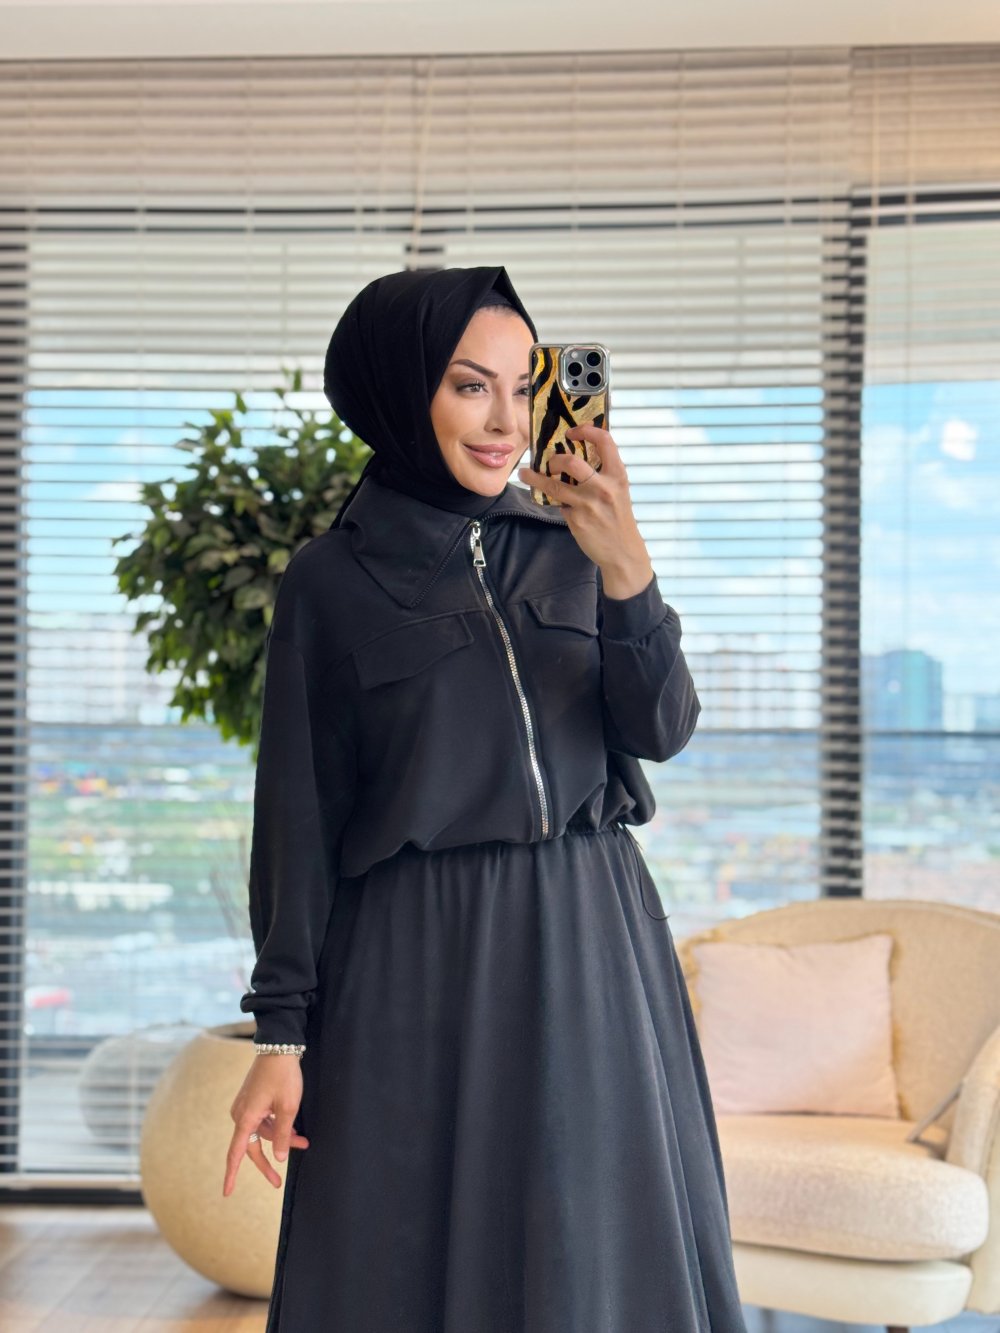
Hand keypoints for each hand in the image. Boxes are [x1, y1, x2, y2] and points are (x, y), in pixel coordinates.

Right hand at [223, 1055, 310, 1195]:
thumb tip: (278, 1157)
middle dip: (269, 1162)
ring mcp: (246, 1106)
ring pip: (262, 1132)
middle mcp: (241, 1114)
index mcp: (245, 1118)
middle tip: (278, 1182)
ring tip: (303, 1141)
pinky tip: (294, 1129)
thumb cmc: (283, 1076)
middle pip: (253, 1146)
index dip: (232, 1175)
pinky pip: (263, 1120)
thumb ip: (282, 1135)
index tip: (227, 1193)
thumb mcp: (288, 1108)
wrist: (279, 1046)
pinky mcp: (253, 1100)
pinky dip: (277, 1127)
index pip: (236, 1154)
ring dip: (280, 1138)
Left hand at [517, 424, 654, 597]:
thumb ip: (602, 473)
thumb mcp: (618, 490)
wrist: (623, 552)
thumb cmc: (618, 517)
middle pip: (571, 462)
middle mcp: (603, 488)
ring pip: (553, 484)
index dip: (586, 430)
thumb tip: (573, 456)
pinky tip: (551, 501)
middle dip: (555, 459)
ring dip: (535, 478)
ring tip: (525, 474)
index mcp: (617, 475)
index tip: (572, 433)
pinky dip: (553, 501)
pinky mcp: (576, 520)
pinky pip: (558, 504)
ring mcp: (588, 505)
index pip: (605, 441)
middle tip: (550, 462)